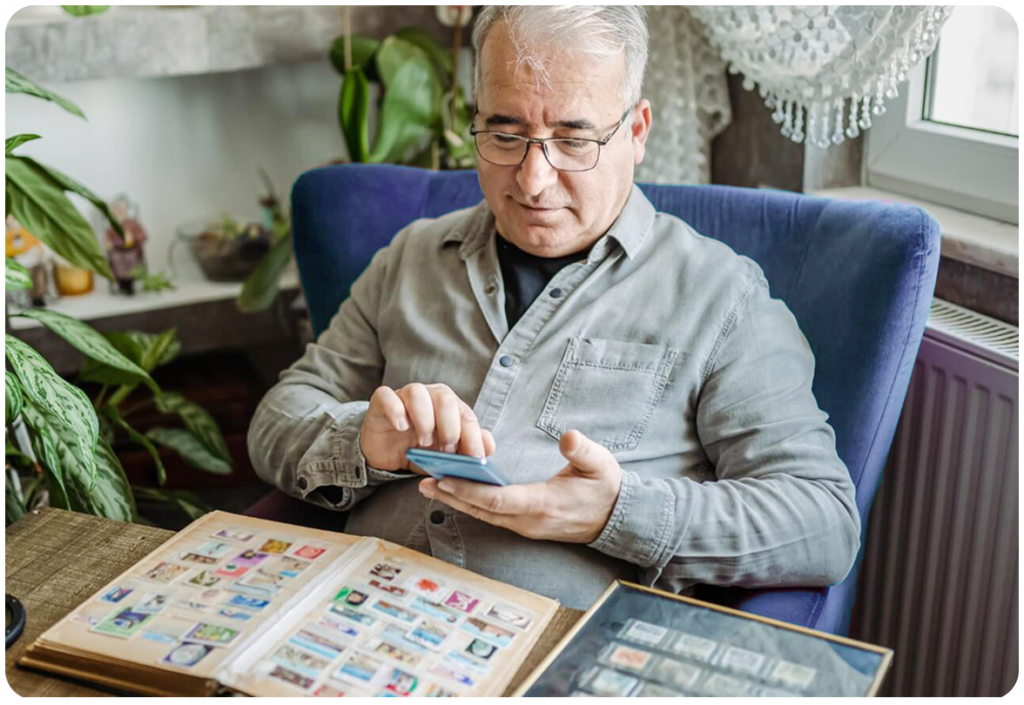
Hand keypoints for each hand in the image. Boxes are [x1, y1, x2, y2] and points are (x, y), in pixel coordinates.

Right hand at [360, 383, 495, 471]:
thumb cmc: (419, 450)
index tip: (475, 458)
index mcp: (448, 405)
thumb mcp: (446, 455)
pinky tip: (401, 427)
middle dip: (450, 427)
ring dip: (424, 419)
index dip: (472, 436)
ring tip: (423, 442)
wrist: (387, 455)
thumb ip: (468, 448)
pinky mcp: (381, 402)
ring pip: (417, 392)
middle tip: (446, 450)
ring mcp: (403, 396)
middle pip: (445, 398)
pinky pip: (387, 396)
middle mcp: (428, 395)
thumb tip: (489, 446)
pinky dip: (396, 411)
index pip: (466, 414)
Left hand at [418, 429, 621, 543]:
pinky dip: (470, 503)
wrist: (617, 518)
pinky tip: (454, 491)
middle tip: (423, 481)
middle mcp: (529, 520)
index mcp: (543, 504)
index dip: (469, 490)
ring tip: (429, 485)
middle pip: (482, 510)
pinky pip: (491, 516)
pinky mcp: (525, 525)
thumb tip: (569, 437)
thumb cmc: (606, 488)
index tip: (445, 478)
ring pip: (483, 515)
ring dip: (456, 501)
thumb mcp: (601, 464)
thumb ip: (583, 451)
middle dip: (452, 496)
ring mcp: (526, 526)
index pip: (498, 500)